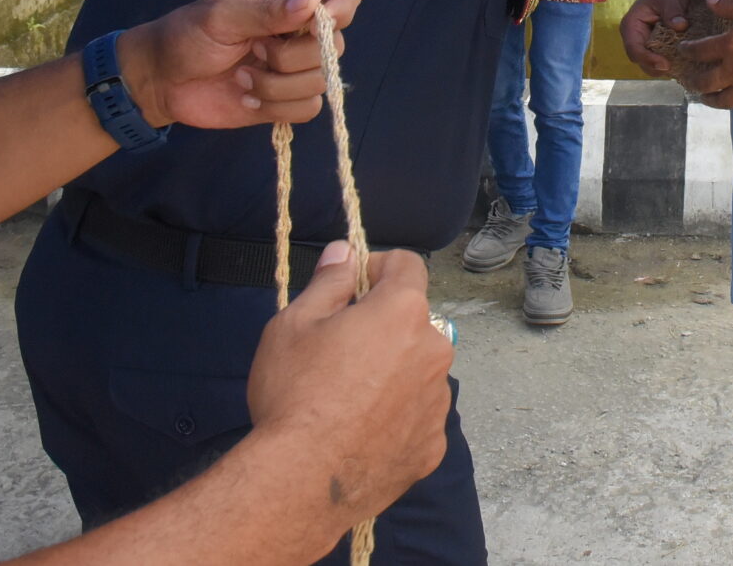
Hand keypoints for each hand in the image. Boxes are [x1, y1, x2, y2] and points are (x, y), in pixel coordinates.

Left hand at [119, 0, 363, 129]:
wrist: (160, 81)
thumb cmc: (185, 36)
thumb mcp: (221, 16)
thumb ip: (268, 11)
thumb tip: (314, 2)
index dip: (341, 8)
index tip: (316, 26)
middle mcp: (299, 27)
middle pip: (335, 45)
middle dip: (291, 56)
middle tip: (252, 50)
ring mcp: (294, 65)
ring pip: (322, 80)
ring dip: (276, 85)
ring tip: (242, 76)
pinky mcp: (286, 98)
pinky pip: (308, 108)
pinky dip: (275, 107)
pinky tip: (247, 97)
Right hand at [248, 244, 453, 531]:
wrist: (302, 481)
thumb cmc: (295, 394)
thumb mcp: (294, 324)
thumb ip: (328, 281)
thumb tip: (345, 252)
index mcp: (404, 311)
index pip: (408, 265)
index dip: (378, 267)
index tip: (352, 286)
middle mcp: (434, 350)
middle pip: (414, 321)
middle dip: (383, 325)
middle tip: (338, 349)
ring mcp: (438, 402)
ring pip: (418, 370)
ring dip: (393, 372)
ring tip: (346, 398)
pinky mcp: (432, 445)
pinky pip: (417, 416)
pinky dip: (396, 417)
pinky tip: (359, 432)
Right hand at [620, 0, 719, 75]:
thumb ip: (673, 11)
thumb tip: (679, 25)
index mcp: (631, 26)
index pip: (634, 49)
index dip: (647, 59)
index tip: (665, 65)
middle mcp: (636, 39)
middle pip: (642, 62)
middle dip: (657, 69)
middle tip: (676, 71)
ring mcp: (648, 46)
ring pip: (653, 65)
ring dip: (667, 69)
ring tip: (683, 70)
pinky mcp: (659, 50)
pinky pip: (664, 61)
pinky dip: (674, 65)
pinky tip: (687, 67)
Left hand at [679, 0, 732, 115]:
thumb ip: (731, 6)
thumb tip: (709, 0)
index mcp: (732, 46)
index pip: (700, 51)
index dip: (688, 50)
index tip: (683, 50)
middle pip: (706, 83)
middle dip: (694, 81)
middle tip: (690, 79)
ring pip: (724, 102)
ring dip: (711, 100)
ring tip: (707, 97)